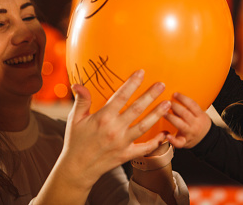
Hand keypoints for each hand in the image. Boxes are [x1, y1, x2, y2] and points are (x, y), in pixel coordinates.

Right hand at [60, 69, 170, 188]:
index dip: (132, 83)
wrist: (77, 168)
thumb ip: (81, 101)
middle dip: (150, 95)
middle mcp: (114, 129)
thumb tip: (78, 85)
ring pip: (144, 126)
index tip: (141, 73)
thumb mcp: (75, 119)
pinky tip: (165, 133)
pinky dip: (156, 142)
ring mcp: (122, 143)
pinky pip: (144, 148)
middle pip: (137, 109)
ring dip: (157, 114)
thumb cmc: (76, 141)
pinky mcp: (126, 155)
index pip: (121, 96)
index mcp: (103, 118)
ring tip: (167, 104)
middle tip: (161, 85)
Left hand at [164, 92, 211, 148]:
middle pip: (185, 113)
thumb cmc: (200, 124)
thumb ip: (187, 108)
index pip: (192, 105)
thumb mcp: (198, 114)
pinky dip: (173, 140)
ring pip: (180, 125)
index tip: (175, 94)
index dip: (183, 98)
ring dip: (171, 118)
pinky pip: (179, 143)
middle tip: (166, 102)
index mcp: (200, 116)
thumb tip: (172, 101)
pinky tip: (167, 136)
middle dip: (175, 106)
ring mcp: (190, 133)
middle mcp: (195, 124)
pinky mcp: (185, 142)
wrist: (207, 139)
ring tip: (163, 113)